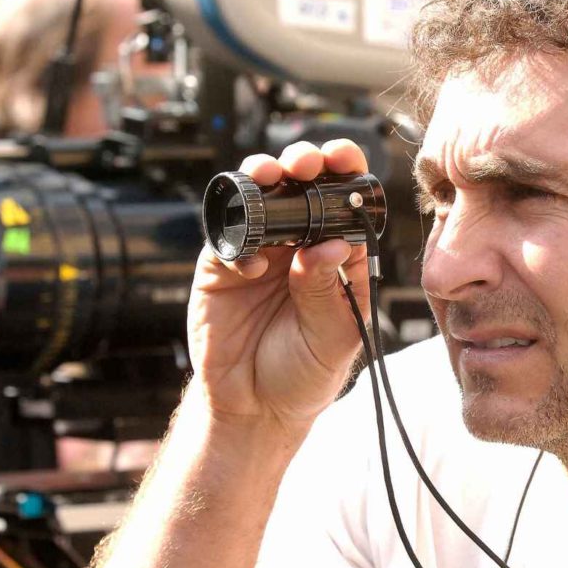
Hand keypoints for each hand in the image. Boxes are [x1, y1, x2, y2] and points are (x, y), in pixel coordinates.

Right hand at [187, 139, 371, 429]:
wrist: (254, 409)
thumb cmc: (305, 372)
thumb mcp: (333, 337)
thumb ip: (328, 290)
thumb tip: (332, 243)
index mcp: (337, 254)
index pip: (345, 200)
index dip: (345, 172)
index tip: (343, 158)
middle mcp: (297, 245)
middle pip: (300, 186)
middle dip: (302, 163)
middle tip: (303, 163)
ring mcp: (258, 252)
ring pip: (257, 198)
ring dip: (262, 178)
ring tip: (270, 177)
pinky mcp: (221, 267)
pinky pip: (225, 237)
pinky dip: (237, 240)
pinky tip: (251, 265)